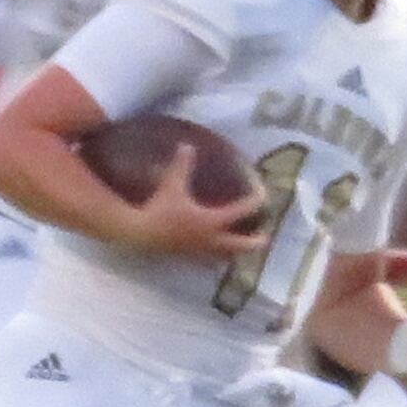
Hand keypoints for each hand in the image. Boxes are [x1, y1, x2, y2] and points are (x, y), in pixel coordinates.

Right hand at [122, 149, 265, 258]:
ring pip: (226, 256)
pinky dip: (218, 257)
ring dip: (238, 251)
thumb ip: (181, 166)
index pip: (240, 211)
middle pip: (240, 245)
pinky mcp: (189, 257)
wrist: (141, 236)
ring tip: (244, 247)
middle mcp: (211, 239)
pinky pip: (210, 261)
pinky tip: (217, 255)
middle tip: (265, 237)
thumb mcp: (171, 185)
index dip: (254, 202)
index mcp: (211, 221)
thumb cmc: (158, 210)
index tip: (264, 195)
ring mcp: (201, 251)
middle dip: (255, 242)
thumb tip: (187, 145)